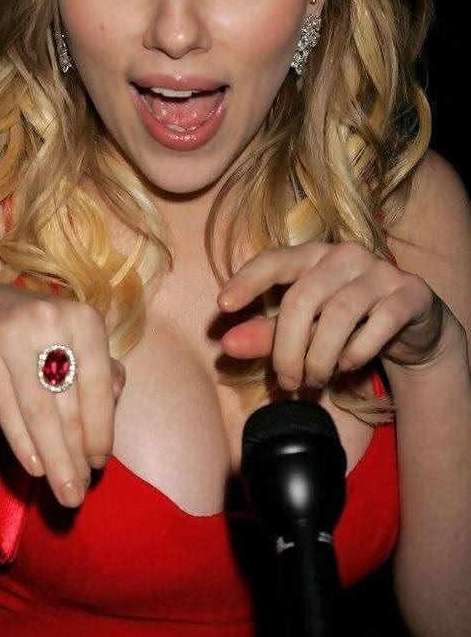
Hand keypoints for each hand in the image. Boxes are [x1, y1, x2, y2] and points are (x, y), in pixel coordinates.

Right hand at [0, 283, 125, 507]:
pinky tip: (35, 468)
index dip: (100, 431)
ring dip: (53, 458)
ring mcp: (12, 332)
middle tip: (79, 493)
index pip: (97, 387)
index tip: (99, 465)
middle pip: (67, 405)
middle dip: (75, 456)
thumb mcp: (77, 342)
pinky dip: (23, 442)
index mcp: (85, 319)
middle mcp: (51, 320)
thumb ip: (103, 370)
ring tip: (63, 491)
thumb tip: (116, 399)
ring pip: (38, 412)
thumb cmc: (41, 335)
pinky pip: (6, 407)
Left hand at [217, 241, 454, 390]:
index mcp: (312, 255)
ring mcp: (381, 271)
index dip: (248, 281)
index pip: (274, 260)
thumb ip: (267, 335)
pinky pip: (378, 325)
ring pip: (338, 315)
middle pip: (303, 299)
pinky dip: (357, 353)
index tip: (223, 307)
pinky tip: (348, 365)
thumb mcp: (305, 330)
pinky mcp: (410, 294)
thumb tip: (227, 345)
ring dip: (320, 358)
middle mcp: (345, 255)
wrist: (413, 330)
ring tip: (315, 380)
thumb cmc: (347, 325)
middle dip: (288, 348)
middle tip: (287, 382)